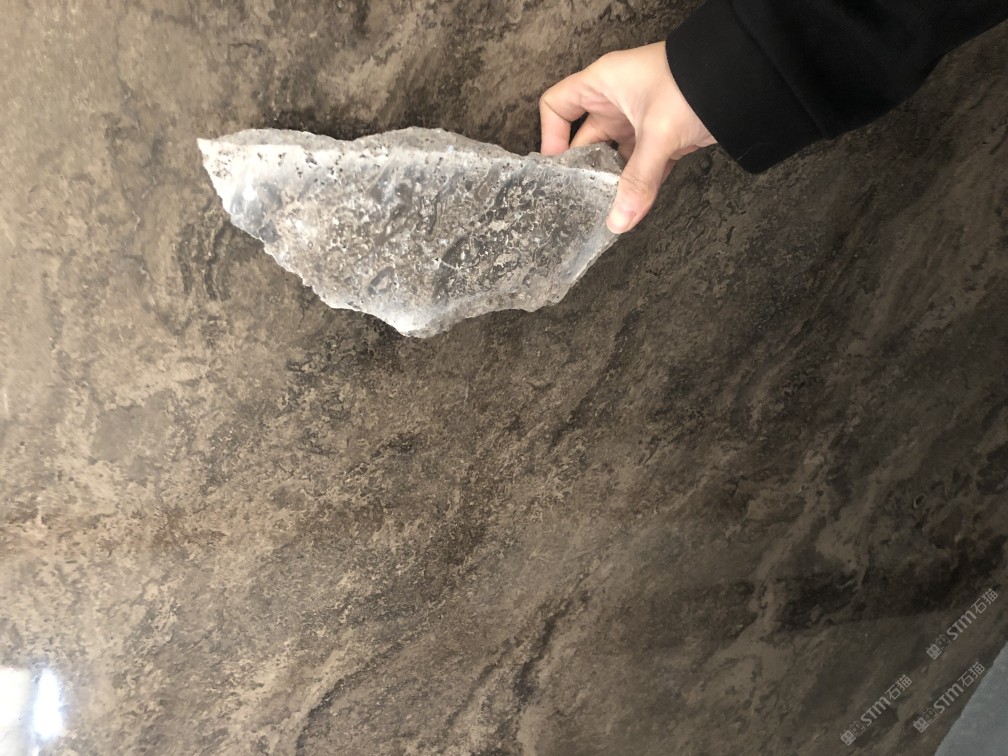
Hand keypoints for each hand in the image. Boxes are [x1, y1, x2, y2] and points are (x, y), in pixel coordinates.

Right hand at [539, 42, 714, 233]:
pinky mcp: (661, 137)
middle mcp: (616, 101)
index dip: (550, 135)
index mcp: (603, 84)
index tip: (556, 168)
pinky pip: (641, 166)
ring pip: (614, 157)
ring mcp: (638, 120)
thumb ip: (638, 180)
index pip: (557, 105)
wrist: (746, 79)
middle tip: (580, 199)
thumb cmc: (695, 82)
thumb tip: (619, 221)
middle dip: (585, 170)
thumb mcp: (658, 132)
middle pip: (585, 140)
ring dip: (613, 183)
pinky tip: (634, 209)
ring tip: (606, 211)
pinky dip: (639, 186)